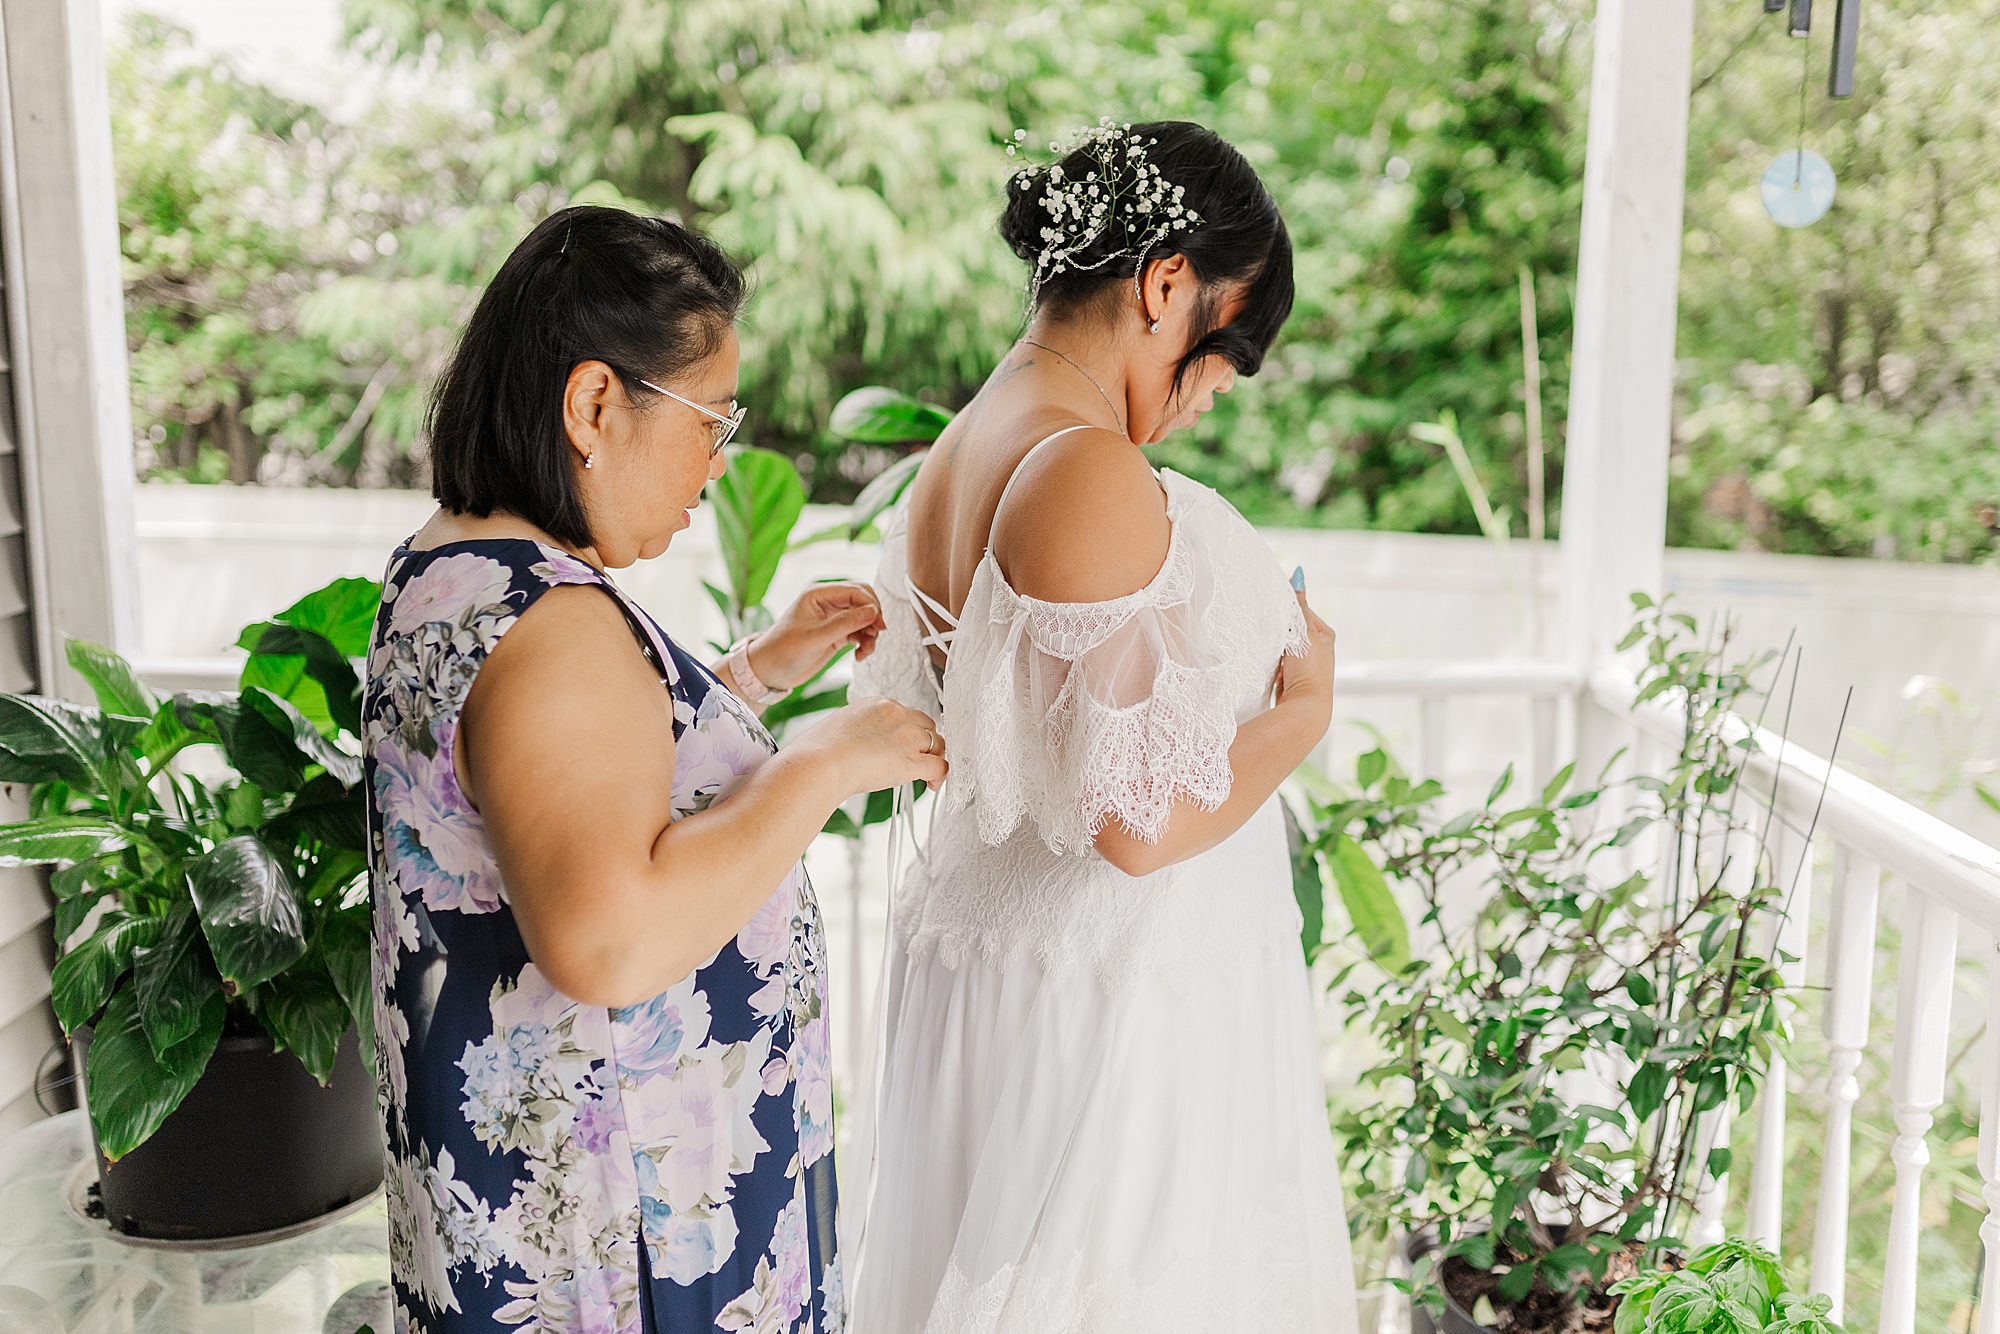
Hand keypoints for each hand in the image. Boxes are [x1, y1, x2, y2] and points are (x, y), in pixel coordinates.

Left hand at [750, 582, 886, 690]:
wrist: (770, 670)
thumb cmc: (784, 650)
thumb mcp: (815, 637)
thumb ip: (845, 623)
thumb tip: (873, 612)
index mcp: (819, 594)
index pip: (855, 591)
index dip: (871, 605)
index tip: (878, 625)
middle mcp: (828, 602)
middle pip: (863, 601)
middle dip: (873, 617)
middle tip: (875, 635)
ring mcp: (833, 618)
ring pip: (864, 618)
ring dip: (870, 633)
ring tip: (866, 651)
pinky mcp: (836, 633)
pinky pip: (859, 631)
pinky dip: (864, 642)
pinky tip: (860, 655)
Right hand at [791, 695, 947, 795]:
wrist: (820, 762)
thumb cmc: (819, 749)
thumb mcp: (841, 726)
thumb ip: (859, 730)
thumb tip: (861, 744)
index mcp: (880, 704)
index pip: (905, 714)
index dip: (907, 732)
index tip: (901, 746)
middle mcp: (898, 715)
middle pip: (927, 726)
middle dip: (925, 743)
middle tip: (918, 759)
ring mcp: (908, 737)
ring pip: (937, 743)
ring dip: (934, 758)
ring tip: (928, 775)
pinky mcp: (912, 762)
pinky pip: (940, 766)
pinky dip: (940, 776)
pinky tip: (932, 785)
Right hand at [1276, 579, 1334, 729]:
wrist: (1304, 708)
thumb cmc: (1309, 670)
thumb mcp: (1303, 632)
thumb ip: (1297, 605)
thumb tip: (1298, 574)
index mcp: (1325, 634)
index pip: (1300, 610)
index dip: (1284, 607)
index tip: (1268, 604)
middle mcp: (1317, 649)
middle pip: (1290, 628)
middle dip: (1277, 627)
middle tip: (1263, 625)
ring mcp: (1303, 665)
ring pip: (1281, 646)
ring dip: (1272, 645)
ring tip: (1265, 645)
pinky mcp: (1290, 679)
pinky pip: (1275, 661)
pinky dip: (1269, 660)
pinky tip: (1264, 662)